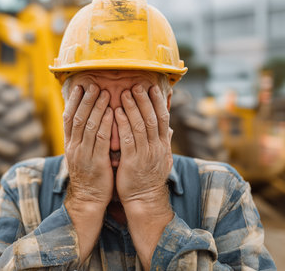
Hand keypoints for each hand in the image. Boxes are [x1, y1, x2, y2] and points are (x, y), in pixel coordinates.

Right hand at [63, 84, 113, 207]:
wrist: (88, 199)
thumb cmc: (88, 175)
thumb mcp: (81, 155)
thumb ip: (83, 138)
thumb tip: (88, 119)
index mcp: (70, 144)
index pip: (68, 118)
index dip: (73, 101)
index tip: (79, 86)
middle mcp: (74, 147)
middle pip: (78, 118)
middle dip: (85, 100)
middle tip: (92, 84)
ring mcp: (84, 155)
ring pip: (88, 126)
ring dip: (96, 108)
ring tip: (103, 93)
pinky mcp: (96, 163)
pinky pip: (101, 140)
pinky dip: (106, 125)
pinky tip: (111, 113)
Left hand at [114, 84, 172, 204]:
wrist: (144, 200)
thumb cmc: (149, 178)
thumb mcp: (161, 159)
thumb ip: (163, 142)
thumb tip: (168, 128)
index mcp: (162, 145)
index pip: (162, 118)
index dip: (157, 102)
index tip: (152, 88)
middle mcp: (156, 147)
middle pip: (151, 118)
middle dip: (144, 100)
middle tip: (137, 85)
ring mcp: (145, 154)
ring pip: (140, 126)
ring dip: (132, 108)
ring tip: (124, 93)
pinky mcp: (132, 162)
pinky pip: (127, 139)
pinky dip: (123, 124)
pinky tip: (116, 112)